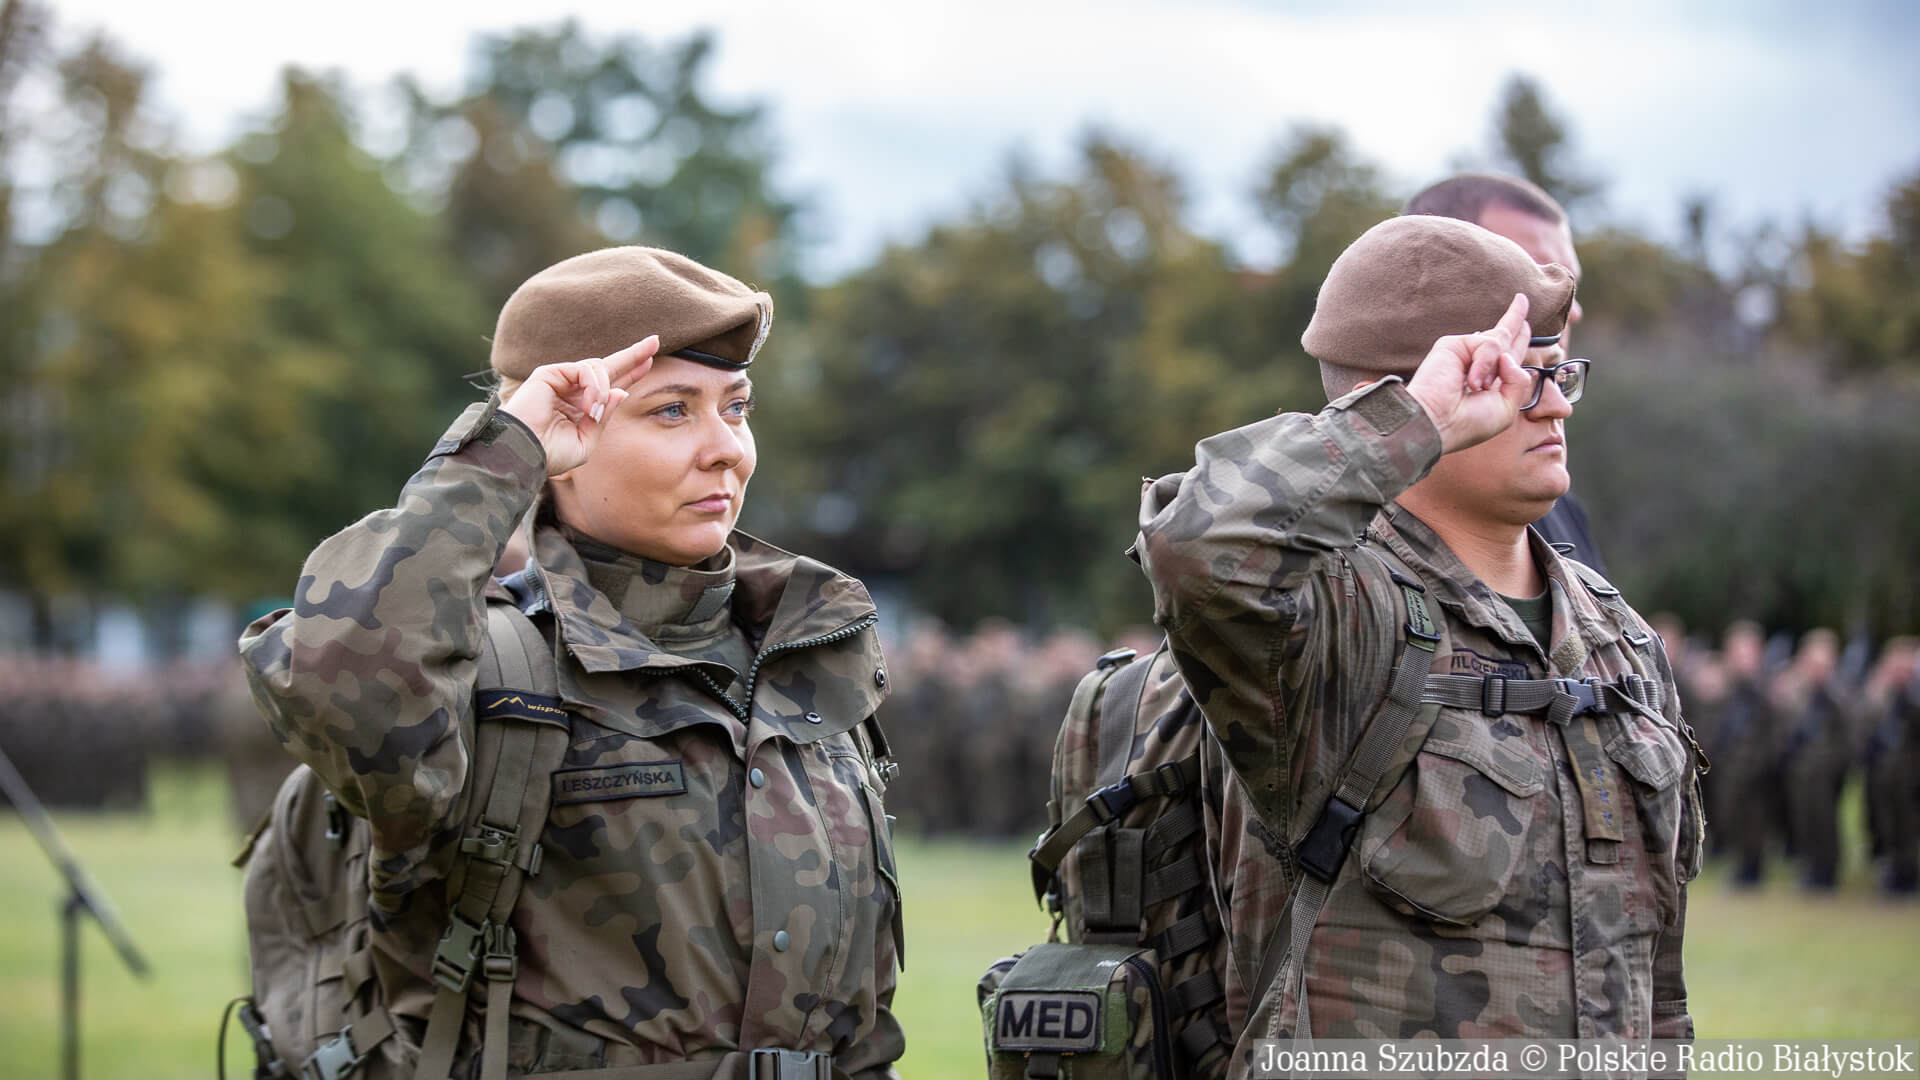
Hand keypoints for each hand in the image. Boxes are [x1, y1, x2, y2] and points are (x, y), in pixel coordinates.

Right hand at [501, 336, 657, 475]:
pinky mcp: (551, 372)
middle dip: (632, 355)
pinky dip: (593, 386)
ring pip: (598, 368)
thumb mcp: (586, 441)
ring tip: (594, 411)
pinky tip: (588, 405)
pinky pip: (584, 369)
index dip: (630, 373)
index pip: (610, 385)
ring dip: (604, 390)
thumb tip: (622, 391)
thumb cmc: (550, 454)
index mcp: (580, 406)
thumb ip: (604, 417)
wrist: (523, 453)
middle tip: (655, 341)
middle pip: (608, 366)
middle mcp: (572, 390)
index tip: (650, 361)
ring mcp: (561, 379)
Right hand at [1404, 293, 1533, 454]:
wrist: (1437, 423)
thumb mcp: (1507, 408)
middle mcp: (1478, 364)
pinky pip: (1488, 343)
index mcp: (1491, 381)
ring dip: (1495, 367)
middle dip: (1514, 318)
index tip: (1525, 324)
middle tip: (1522, 299)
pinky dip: (1485, 362)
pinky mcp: (1454, 344)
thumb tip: (1507, 355)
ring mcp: (1465, 352)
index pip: (1509, 354)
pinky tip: (1471, 382)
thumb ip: (1519, 381)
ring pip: (1501, 341)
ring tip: (1478, 388)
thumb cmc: (1468, 424)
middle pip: (1503, 333)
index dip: (1520, 339)